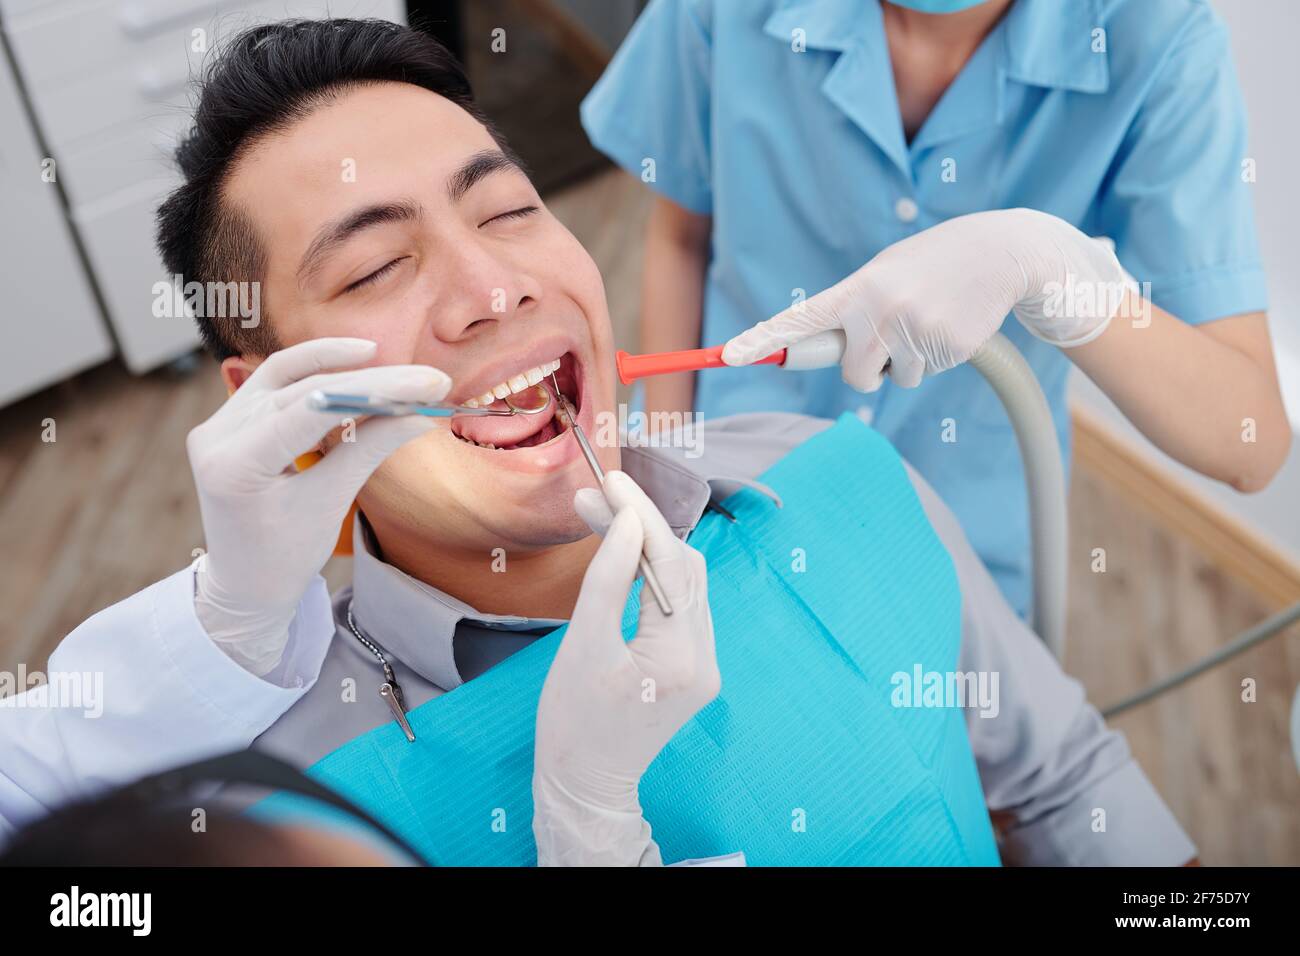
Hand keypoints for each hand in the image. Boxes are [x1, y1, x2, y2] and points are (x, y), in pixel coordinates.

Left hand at [188, 337, 449, 675]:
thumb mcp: (329, 504)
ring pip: (286, 375)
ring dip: (339, 366)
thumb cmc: (284, 557)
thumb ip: (369, 449)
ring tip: (390, 364)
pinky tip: (354, 370)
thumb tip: (419, 413)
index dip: (374, 388)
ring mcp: (218, 425)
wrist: (244, 583)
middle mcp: (216, 436)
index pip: (312, 408)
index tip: (426, 382)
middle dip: (368, 379)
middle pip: (302, 387)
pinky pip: (275, 384)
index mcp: (235, 465)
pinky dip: (316, 376)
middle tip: (425, 379)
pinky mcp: (228, 420)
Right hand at [532, 471, 717, 865]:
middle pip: (684, 567)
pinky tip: (625, 555)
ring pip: (685, 581)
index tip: (610, 479)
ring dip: (648, 546)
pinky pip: (680, 604)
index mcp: (681, 657)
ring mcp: (705, 663)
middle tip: (594, 496)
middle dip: (641, 526)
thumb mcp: (582, 646)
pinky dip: (654, 574)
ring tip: (603, 517)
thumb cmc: (573, 725)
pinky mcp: (694, 666)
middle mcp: (706, 658)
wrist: (585, 786)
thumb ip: (607, 578)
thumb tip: (628, 521)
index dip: (639, 516)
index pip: (669, 564)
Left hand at [722, 208, 1125, 390]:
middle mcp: (880, 308)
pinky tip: (948, 325)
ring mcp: (914, 329)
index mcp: (857, 289)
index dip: (760, 340)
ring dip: (905, 361)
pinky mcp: (947, 347)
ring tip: (927, 319)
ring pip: (891, 378)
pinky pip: (922, 375)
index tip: (726, 355)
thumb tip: (811, 350)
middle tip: (891, 335)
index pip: (799, 320)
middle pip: (852, 373)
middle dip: (867, 368)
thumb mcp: (885, 273)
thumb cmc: (931, 264)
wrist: (1001, 251)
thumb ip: (851, 308)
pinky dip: (933, 359)